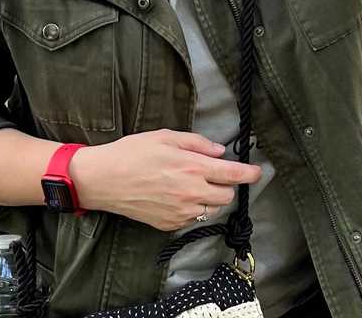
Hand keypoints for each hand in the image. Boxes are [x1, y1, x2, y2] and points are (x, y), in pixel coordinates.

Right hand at [71, 130, 260, 230]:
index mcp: (192, 168)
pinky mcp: (169, 224)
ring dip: (211, 199)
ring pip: (211, 210)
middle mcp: (191, 193)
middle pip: (226, 196)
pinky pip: (192, 219)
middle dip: (225, 185)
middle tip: (212, 174)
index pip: (233, 175)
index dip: (250, 174)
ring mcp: (180, 212)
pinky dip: (193, 209)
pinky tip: (177, 196)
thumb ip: (197, 143)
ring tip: (193, 185)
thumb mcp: (166, 137)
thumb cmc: (132, 153)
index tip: (257, 172)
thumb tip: (219, 152)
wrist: (104, 180)